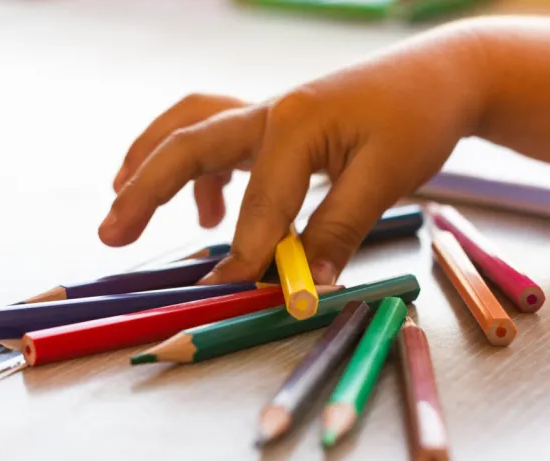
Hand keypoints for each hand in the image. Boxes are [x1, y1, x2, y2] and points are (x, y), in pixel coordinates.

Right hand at [99, 22, 486, 284]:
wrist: (439, 75)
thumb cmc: (417, 118)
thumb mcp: (385, 177)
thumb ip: (337, 229)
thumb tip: (303, 283)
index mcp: (292, 124)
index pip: (259, 203)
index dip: (244, 255)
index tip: (225, 296)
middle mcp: (268, 113)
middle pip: (186, 145)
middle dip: (144, 191)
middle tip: (110, 234)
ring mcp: (269, 114)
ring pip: (192, 130)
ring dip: (152, 163)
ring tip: (124, 201)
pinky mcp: (277, 125)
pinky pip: (221, 142)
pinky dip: (200, 174)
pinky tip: (206, 211)